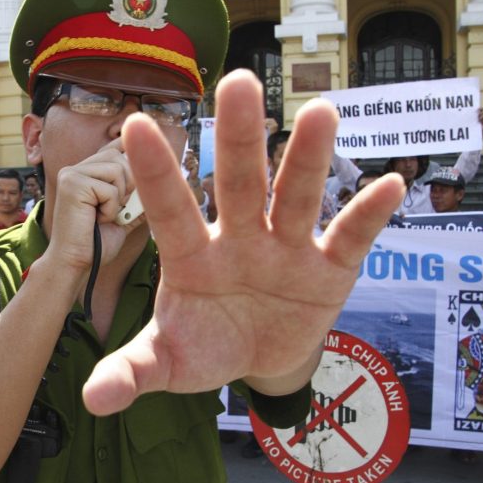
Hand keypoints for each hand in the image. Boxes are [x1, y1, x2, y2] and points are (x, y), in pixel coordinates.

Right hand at [45, 141, 142, 273]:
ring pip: (117, 169)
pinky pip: (109, 188)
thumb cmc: (97, 244)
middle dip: (129, 183)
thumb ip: (137, 197)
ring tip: (104, 215)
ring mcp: (72, 174)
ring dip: (119, 198)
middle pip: (119, 156)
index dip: (130, 153)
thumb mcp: (123, 215)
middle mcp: (77, 168)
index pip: (114, 148)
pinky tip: (97, 220)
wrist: (75, 264)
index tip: (145, 165)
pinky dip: (111, 208)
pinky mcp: (72, 184)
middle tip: (118, 208)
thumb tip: (164, 181)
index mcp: (87, 172)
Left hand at [81, 69, 404, 415]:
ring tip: (319, 112)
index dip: (155, 173)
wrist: (258, 358)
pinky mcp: (327, 269)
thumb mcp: (168, 362)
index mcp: (191, 257)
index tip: (134, 124)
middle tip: (238, 82)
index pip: (169, 211)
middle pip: (238, 184)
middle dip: (238, 139)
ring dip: (307, 159)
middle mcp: (238, 239)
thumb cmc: (205, 346)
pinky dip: (367, 215)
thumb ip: (132, 371)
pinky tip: (390, 186)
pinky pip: (348, 239)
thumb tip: (92, 400)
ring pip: (295, 196)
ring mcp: (285, 249)